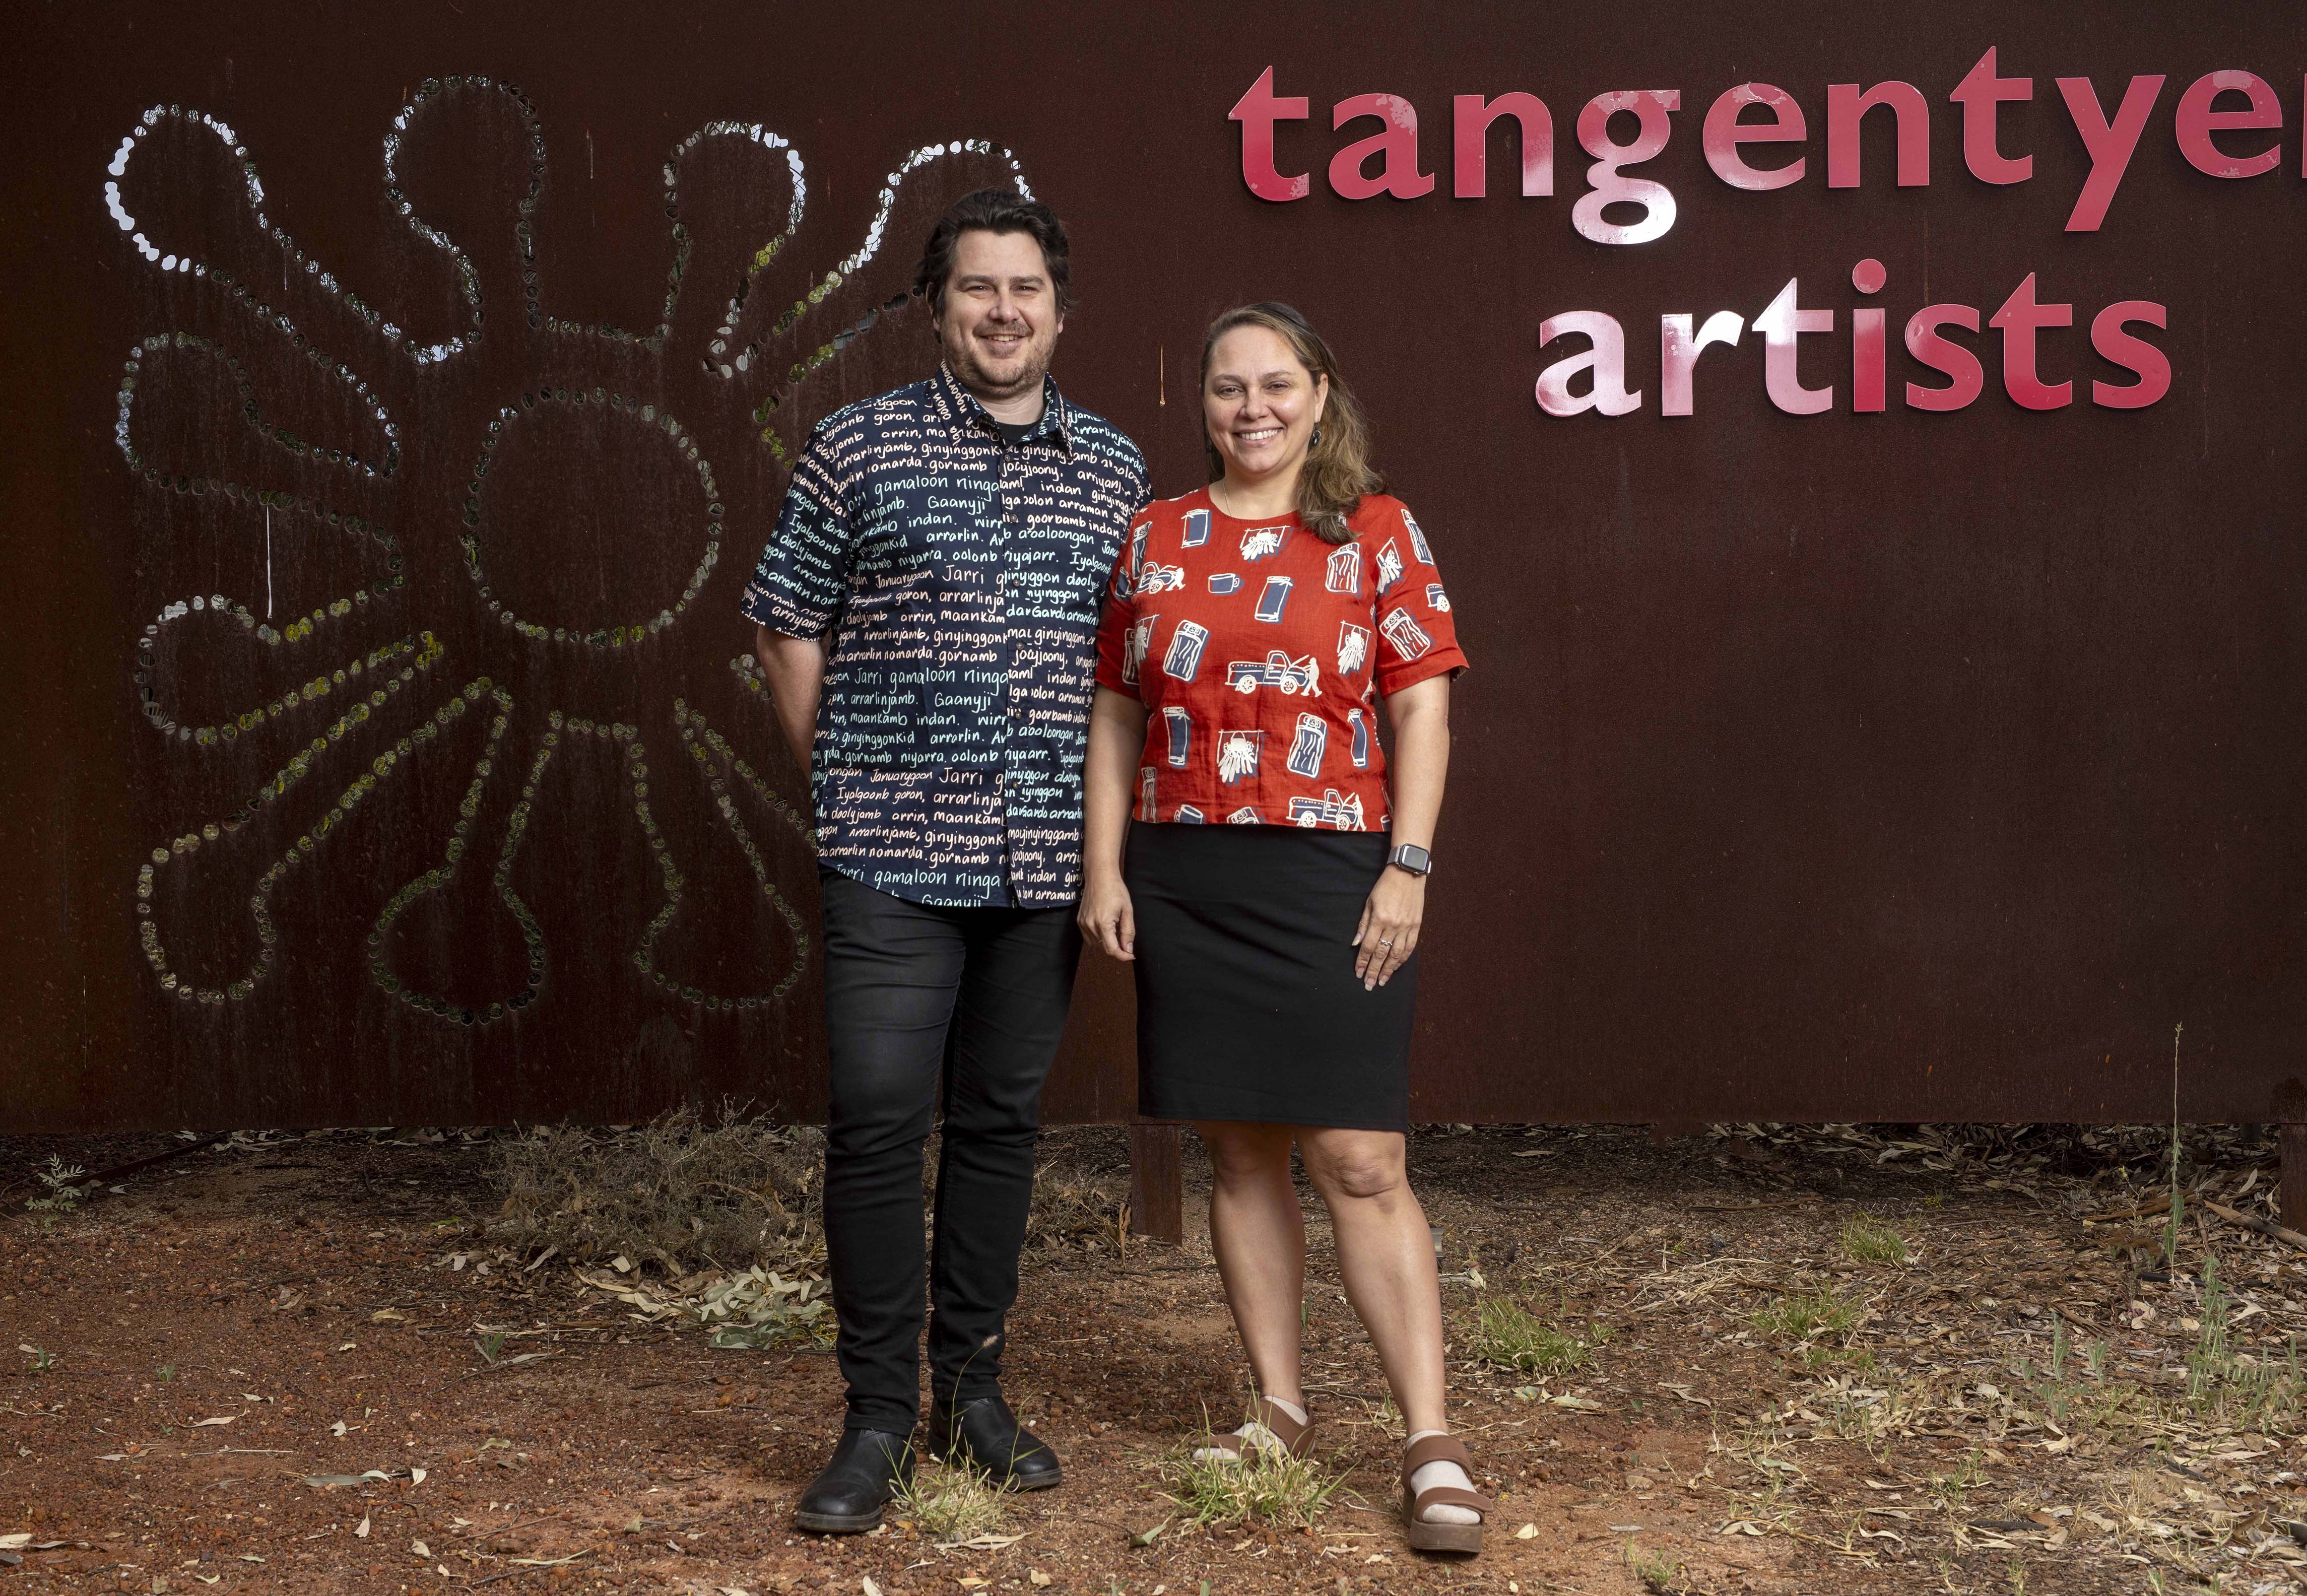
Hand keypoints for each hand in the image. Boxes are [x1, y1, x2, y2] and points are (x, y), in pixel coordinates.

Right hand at [1078, 871, 1135, 961]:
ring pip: (1096, 944)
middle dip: (1117, 948)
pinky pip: (1089, 937)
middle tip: (1126, 941)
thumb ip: (1128, 932)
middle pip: (1104, 948)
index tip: (1130, 955)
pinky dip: (1098, 937)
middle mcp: (1090, 925)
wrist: (1099, 876)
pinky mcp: (1079, 921)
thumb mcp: (1127, 911)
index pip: (1112, 950)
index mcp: (1103, 923)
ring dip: (1107, 943)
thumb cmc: (1115, 889)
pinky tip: (1105, 928)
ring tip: (1116, 930)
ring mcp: (1083, 923)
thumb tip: (1128, 949)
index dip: (1122, 956)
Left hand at [1353, 866, 1424, 988]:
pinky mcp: (1416, 925)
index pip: (1369, 947)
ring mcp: (1406, 926)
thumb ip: (1363, 924)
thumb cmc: (1385, 886)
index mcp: (1379, 919)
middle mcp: (1393, 925)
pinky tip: (1397, 967)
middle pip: (1382, 954)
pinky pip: (1410, 947)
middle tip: (1369, 984)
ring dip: (1389, 970)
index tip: (1358, 972)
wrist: (1407, 873)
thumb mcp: (1369, 902)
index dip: (1363, 961)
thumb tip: (1356, 944)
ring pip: (1397, 954)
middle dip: (1374, 970)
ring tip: (1382, 981)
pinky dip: (1403, 959)